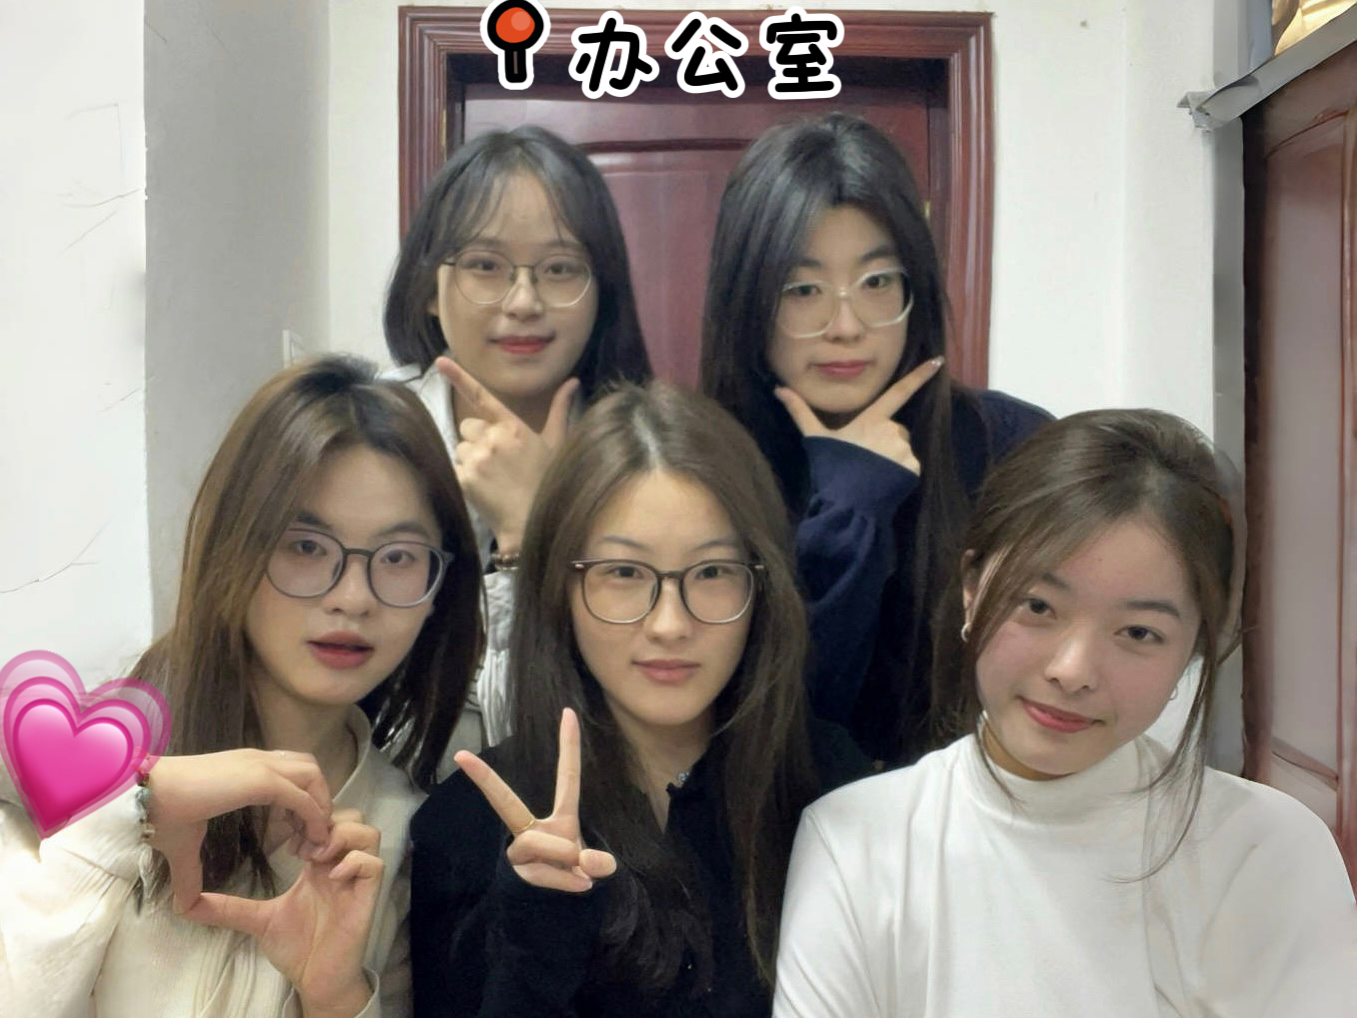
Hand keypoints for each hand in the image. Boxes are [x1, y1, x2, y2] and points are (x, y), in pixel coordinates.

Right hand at [146, 749, 332, 912]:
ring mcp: (261, 766)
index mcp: (245, 768)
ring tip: (309, 842)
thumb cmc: (158, 815)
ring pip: (314, 778)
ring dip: (318, 808)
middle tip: (307, 840)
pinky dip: (312, 817)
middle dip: (317, 801)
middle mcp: (258, 761)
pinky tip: (307, 843)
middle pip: (310, 770)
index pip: (291, 773)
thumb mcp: (182, 847)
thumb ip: (190, 873)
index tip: (293, 839)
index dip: (301, 802)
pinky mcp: (261, 780)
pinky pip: (303, 796)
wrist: (143, 796)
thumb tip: (182, 906)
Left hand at [183, 810, 383, 1017]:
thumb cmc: (295, 948)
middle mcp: (340, 865)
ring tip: (315, 857)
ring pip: (367, 833)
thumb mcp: (258, 920)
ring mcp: (356, 879)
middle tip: (299, 843)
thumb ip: (227, 908)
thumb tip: (184, 905)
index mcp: (319, 864)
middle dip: (325, 820)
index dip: (307, 815)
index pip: (324, 820)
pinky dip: (353, 861)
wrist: (315, 979)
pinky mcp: (367, 896)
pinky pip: (373, 863)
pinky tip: (331, 875)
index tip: (283, 831)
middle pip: (350, 817)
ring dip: (341, 836)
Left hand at [436, 356, 578, 553]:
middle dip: (477, 439)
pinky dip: (466, 476)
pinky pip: (456, 467)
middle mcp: (493, 438)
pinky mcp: (464, 477)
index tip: (440, 361)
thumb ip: (560, 410)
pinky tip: (485, 487)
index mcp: (514, 427)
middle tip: (498, 461)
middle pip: (468, 427)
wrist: (530, 520)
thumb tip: (573, 381)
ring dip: (471, 459)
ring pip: (461, 448)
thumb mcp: (555, 445)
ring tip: (493, 477)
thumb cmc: (546, 481)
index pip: (482, 397)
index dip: (459, 377)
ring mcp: (477, 458)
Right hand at [454, 708, 616, 892]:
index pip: (567, 777)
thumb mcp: (592, 867)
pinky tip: (574, 887)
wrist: (552, 912)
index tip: (568, 711)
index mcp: (559, 818)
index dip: (569, 746)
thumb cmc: (573, 876)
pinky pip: (544, 876)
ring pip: (538, 845)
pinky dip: (564, 883)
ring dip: (564, 862)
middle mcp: (532, 829)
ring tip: (579, 876)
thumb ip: (596, 863)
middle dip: (485, 779)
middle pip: (506, 802)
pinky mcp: (515, 873)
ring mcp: (520, 851)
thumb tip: (587, 864)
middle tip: (461, 756)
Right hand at [774, 356, 943, 474]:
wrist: (847, 505)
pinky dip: (899, 473)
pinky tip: (882, 483)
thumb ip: (800, 411)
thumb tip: (778, 389)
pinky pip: (909, 466)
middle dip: (884, 440)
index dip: (919, 375)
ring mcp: (904, 450)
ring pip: (901, 448)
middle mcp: (892, 430)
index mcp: (871, 419)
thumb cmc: (830, 469)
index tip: (939, 361)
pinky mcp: (913, 469)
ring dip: (891, 457)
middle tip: (863, 460)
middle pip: (894, 429)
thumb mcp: (815, 438)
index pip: (899, 392)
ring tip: (871, 474)